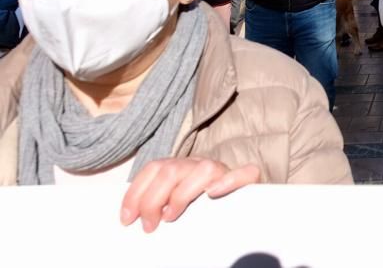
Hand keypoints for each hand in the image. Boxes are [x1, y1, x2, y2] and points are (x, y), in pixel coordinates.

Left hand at [120, 158, 259, 232]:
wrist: (241, 211)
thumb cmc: (199, 209)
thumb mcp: (173, 201)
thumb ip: (158, 201)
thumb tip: (130, 216)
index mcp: (181, 167)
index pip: (154, 168)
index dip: (135, 192)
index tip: (127, 219)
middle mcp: (199, 164)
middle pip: (171, 169)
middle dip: (152, 199)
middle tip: (148, 226)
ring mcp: (222, 170)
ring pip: (203, 169)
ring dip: (182, 194)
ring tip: (171, 216)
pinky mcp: (247, 180)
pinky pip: (245, 173)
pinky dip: (229, 182)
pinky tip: (213, 193)